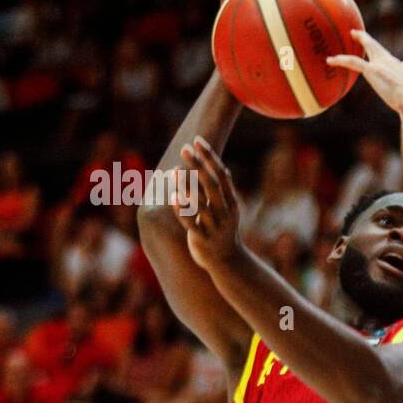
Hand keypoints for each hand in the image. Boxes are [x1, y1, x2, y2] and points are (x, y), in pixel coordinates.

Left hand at [177, 138, 244, 271]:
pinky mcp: (202, 238)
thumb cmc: (224, 230)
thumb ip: (223, 189)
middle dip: (198, 165)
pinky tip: (172, 196)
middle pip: (211, 184)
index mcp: (231, 202)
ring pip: (200, 203)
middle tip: (185, 148)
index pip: (221, 174)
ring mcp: (214, 225)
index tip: (198, 140)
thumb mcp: (228, 209)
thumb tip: (222, 167)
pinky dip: (181, 209)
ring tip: (174, 170)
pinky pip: (190, 222)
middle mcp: (224, 211)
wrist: (228, 261)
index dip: (210, 157)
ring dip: (187, 186)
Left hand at [327, 30, 402, 114]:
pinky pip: (353, 62)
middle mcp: (393, 63)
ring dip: (359, 40)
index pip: (398, 65)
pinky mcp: (373, 70)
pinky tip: (330, 60)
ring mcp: (382, 65)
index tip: (391, 63)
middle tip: (358, 34)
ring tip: (350, 36)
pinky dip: (341, 60)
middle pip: (379, 48)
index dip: (393, 64)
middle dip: (368, 41)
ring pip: (368, 48)